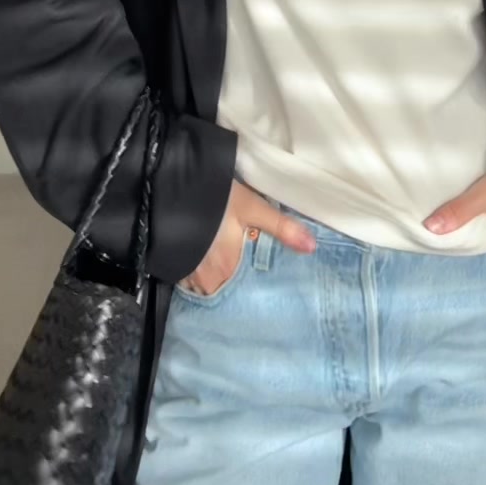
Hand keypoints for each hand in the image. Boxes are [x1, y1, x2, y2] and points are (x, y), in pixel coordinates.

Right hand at [178, 179, 315, 295]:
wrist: (174, 188)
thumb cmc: (217, 200)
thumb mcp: (253, 208)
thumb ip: (281, 228)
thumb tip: (311, 248)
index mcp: (228, 269)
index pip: (245, 294)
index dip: (254, 294)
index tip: (266, 296)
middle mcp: (207, 279)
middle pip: (227, 291)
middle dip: (237, 290)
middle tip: (251, 285)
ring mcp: (189, 276)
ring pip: (209, 287)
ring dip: (219, 283)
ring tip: (231, 277)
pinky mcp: (176, 267)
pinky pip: (193, 281)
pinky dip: (203, 277)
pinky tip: (209, 268)